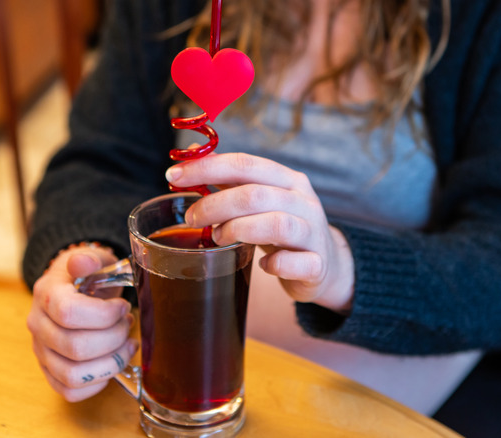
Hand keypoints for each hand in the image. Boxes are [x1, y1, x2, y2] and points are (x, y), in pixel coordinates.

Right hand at [27, 245, 136, 401]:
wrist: (74, 288)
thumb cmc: (88, 275)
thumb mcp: (92, 258)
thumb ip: (89, 258)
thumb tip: (82, 263)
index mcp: (47, 293)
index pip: (69, 313)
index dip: (104, 315)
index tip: (123, 307)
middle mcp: (38, 325)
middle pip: (76, 347)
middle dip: (114, 338)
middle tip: (128, 324)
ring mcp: (42, 351)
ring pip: (73, 375)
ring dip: (111, 364)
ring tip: (127, 345)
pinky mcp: (50, 370)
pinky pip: (70, 391)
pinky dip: (98, 383)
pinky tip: (113, 362)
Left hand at [166, 152, 354, 312]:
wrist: (326, 265)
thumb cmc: (283, 229)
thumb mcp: (262, 201)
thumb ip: (231, 183)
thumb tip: (189, 162)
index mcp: (288, 180)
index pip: (245, 164)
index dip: (207, 168)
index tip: (174, 175)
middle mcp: (304, 202)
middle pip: (256, 194)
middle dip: (215, 204)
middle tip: (191, 219)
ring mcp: (314, 233)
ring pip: (277, 224)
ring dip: (238, 230)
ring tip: (217, 238)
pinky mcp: (317, 264)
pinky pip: (295, 263)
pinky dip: (274, 265)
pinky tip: (260, 266)